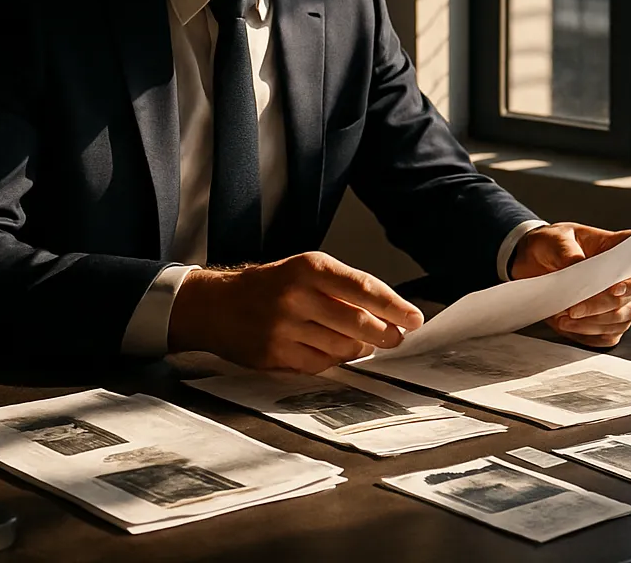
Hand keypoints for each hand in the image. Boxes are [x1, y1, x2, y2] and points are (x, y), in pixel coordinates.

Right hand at [166, 252, 424, 372]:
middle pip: (358, 323)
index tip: (415, 319)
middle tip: (395, 338)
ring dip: (359, 349)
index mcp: (309, 267)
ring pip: (342, 348)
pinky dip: (333, 360)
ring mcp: (285, 327)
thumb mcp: (303, 271)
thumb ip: (343, 289)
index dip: (394, 307)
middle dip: (385, 334)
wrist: (216, 305)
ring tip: (361, 343)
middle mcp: (297, 295)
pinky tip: (332, 351)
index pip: (364, 288)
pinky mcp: (276, 353)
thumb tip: (389, 314)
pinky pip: (320, 364)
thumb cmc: (269, 286)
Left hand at [509, 223, 630, 347]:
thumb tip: (578, 266)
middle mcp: (625, 277)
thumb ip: (567, 252)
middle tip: (575, 309)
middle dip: (602, 306)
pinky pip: (608, 335)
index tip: (616, 289)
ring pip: (621, 319)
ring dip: (593, 323)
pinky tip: (569, 325)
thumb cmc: (552, 244)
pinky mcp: (606, 322)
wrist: (534, 261)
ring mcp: (619, 302)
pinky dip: (589, 334)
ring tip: (565, 318)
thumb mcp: (553, 240)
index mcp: (617, 249)